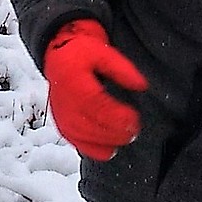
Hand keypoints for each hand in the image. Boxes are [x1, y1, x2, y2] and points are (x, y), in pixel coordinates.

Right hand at [43, 19, 147, 159]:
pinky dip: (94, 149)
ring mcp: (62, 116)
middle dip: (115, 131)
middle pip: (91, 124)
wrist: (60, 58)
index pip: (96, 104)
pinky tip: (110, 149)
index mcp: (73, 81)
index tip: (134, 120)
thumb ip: (122, 69)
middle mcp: (64, 102)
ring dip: (107, 141)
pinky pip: (77, 143)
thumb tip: (141, 85)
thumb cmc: (81, 53)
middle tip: (134, 131)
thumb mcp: (103, 52)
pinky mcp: (63, 126)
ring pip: (85, 137)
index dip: (116, 116)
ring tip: (125, 138)